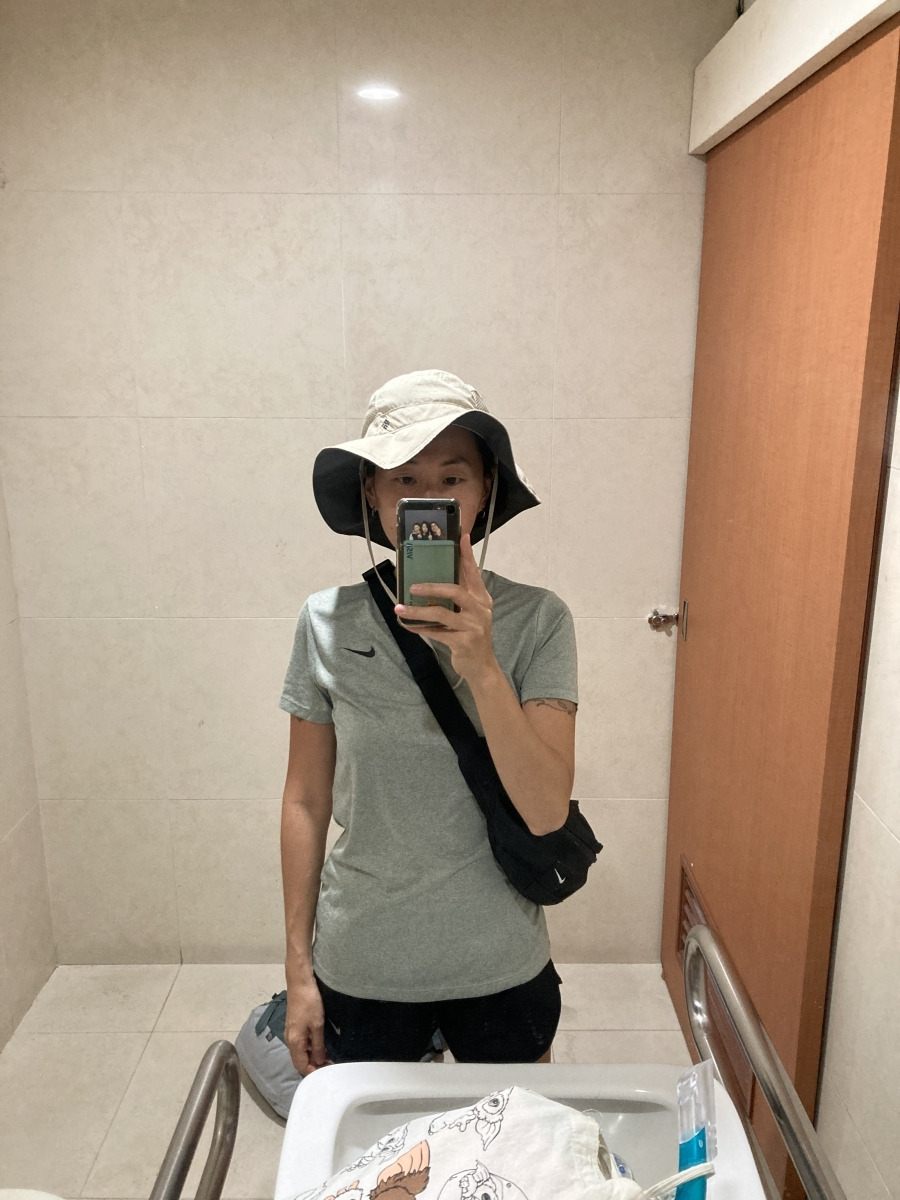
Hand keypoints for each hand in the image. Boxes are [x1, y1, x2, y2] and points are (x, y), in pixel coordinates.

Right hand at [284, 976, 331, 1074]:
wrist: (300, 983)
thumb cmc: (309, 1003)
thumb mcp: (317, 1025)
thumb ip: (317, 1045)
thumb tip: (318, 1062)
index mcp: (294, 1042)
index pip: (301, 1066)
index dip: (313, 1072)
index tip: (328, 1072)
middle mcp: (290, 1040)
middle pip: (299, 1061)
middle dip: (313, 1066)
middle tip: (330, 1065)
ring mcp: (291, 1032)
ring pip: (300, 1052)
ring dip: (312, 1057)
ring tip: (328, 1056)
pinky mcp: (294, 1026)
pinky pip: (301, 1043)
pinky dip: (310, 1048)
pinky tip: (320, 1045)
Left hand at [395, 534, 499, 687]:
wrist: (482, 666)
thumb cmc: (471, 635)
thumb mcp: (469, 613)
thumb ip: (457, 598)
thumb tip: (428, 582)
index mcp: (482, 599)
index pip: (473, 572)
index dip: (467, 555)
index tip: (461, 537)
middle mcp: (480, 610)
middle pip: (455, 591)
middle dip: (432, 586)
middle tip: (412, 586)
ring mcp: (473, 626)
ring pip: (441, 613)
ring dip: (418, 610)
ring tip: (400, 607)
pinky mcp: (463, 642)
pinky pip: (436, 632)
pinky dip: (419, 628)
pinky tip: (406, 624)